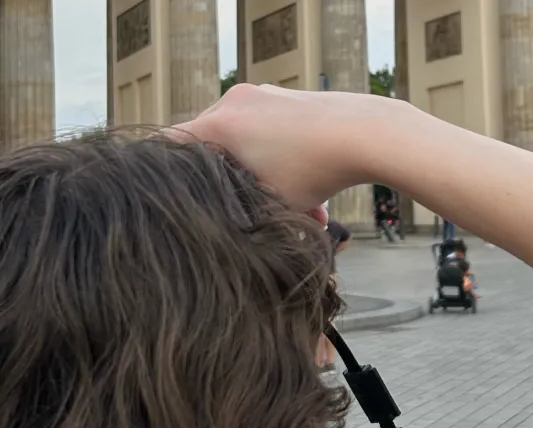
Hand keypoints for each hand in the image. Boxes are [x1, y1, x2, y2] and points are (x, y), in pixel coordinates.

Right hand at [173, 83, 404, 211]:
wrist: (366, 134)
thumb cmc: (314, 171)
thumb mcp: (269, 201)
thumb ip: (236, 208)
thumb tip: (222, 226)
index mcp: (219, 125)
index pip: (171, 147)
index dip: (167, 175)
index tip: (172, 200)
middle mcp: (234, 102)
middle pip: (212, 151)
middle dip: (233, 187)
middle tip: (252, 215)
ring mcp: (262, 96)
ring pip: (248, 148)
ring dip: (269, 184)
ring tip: (302, 213)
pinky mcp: (286, 99)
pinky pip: (271, 137)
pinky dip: (286, 168)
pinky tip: (317, 201)